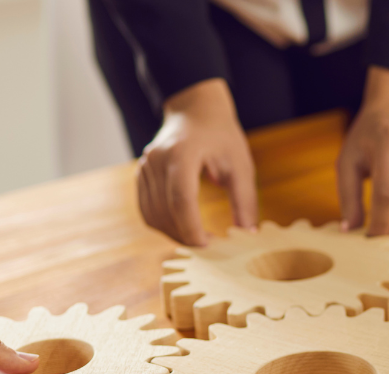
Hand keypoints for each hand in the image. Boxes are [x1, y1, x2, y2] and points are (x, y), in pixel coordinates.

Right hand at [138, 79, 258, 245]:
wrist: (194, 109)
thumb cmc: (221, 135)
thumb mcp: (240, 164)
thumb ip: (245, 201)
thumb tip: (248, 236)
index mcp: (182, 153)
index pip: (182, 199)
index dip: (193, 228)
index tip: (210, 247)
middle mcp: (157, 160)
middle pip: (165, 211)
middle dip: (186, 236)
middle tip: (211, 249)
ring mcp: (144, 167)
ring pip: (153, 215)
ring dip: (174, 234)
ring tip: (199, 240)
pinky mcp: (141, 174)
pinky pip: (147, 210)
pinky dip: (163, 225)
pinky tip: (183, 229)